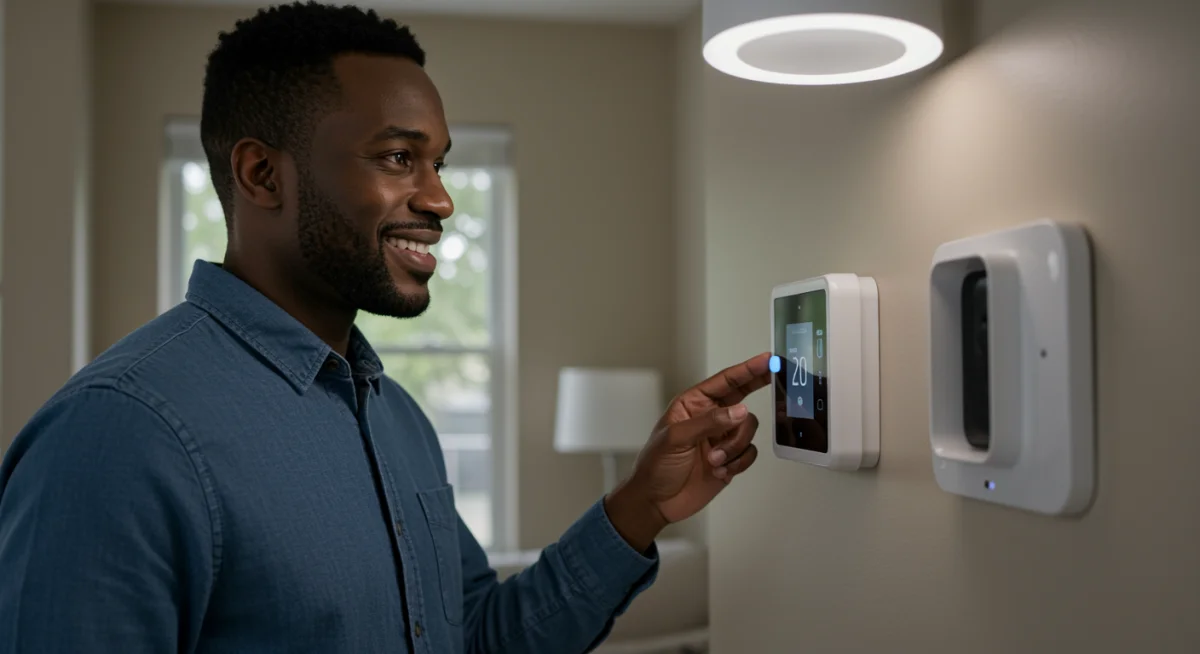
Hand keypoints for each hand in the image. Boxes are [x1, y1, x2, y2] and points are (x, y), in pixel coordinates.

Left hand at [604, 352, 772, 550]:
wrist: (657, 501)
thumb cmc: (656, 465)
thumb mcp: (676, 438)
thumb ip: (709, 423)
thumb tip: (740, 411)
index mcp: (693, 404)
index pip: (724, 382)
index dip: (746, 369)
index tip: (766, 360)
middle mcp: (710, 418)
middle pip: (742, 397)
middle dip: (758, 387)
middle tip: (775, 377)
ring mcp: (721, 438)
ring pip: (748, 430)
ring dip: (734, 447)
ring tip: (713, 461)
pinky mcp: (730, 459)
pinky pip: (749, 453)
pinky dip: (737, 463)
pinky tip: (719, 471)